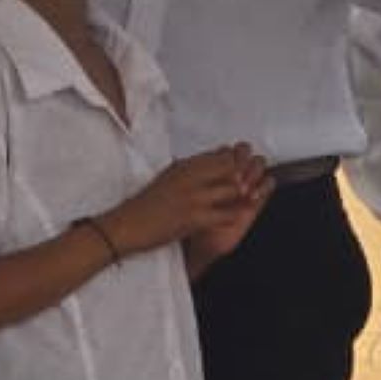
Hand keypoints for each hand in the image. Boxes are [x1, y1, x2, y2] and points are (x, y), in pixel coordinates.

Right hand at [112, 144, 271, 257]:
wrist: (128, 225)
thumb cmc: (146, 203)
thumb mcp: (168, 177)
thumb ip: (190, 169)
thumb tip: (211, 160)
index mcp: (185, 165)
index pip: (221, 155)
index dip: (237, 160)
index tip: (244, 166)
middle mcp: (190, 176)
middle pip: (230, 168)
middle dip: (244, 174)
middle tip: (252, 181)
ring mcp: (193, 197)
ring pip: (231, 189)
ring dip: (241, 195)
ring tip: (246, 199)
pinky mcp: (194, 217)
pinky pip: (225, 214)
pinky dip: (233, 215)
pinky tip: (234, 216)